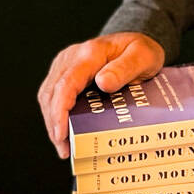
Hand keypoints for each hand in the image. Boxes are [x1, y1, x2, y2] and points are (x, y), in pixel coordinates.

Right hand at [37, 32, 163, 159]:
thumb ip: (125, 68)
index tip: (61, 133)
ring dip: (53, 122)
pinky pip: (54, 95)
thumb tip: (103, 83)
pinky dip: (56, 115)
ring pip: (49, 96)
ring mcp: (66, 65)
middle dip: (54, 124)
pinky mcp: (65, 73)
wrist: (137, 44)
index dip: (60, 111)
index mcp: (90, 53)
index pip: (67, 83)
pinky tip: (65, 133)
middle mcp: (72, 57)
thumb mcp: (144, 56)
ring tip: (64, 146)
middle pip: (52, 93)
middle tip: (65, 150)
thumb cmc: (141, 51)